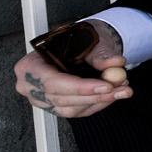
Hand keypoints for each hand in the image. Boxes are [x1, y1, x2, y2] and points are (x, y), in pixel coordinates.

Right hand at [13, 19, 131, 118]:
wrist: (77, 45)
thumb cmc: (76, 40)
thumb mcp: (87, 40)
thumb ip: (100, 53)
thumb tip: (115, 62)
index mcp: (29, 66)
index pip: (52, 82)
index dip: (79, 87)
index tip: (105, 86)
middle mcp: (30, 86)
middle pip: (62, 99)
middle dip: (94, 95)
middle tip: (120, 88)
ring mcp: (42, 100)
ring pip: (71, 109)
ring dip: (99, 101)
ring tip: (121, 89)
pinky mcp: (55, 107)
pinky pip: (77, 112)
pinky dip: (97, 104)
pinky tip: (112, 95)